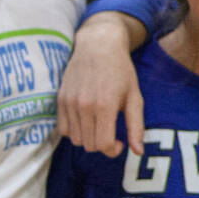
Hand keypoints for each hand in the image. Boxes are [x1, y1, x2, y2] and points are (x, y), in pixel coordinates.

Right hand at [57, 16, 144, 155]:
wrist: (98, 45)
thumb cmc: (121, 71)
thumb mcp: (135, 97)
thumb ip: (136, 126)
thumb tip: (138, 152)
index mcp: (105, 106)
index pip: (103, 144)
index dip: (112, 150)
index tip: (120, 142)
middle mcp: (84, 105)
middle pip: (89, 145)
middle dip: (102, 145)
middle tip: (111, 134)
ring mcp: (69, 102)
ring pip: (75, 139)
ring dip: (88, 138)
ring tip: (99, 126)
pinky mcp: (60, 99)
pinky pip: (62, 129)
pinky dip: (74, 131)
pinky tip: (86, 121)